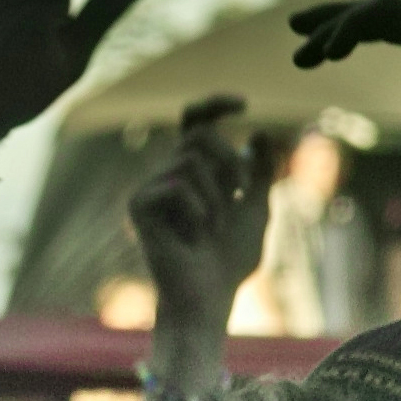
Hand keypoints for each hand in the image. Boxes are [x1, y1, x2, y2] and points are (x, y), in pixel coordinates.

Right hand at [126, 96, 283, 330]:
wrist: (209, 295)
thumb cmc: (230, 259)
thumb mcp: (257, 207)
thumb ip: (261, 170)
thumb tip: (260, 132)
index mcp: (193, 173)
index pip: (195, 123)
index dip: (214, 105)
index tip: (243, 104)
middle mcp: (167, 176)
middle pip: (197, 134)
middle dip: (229, 160)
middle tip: (241, 191)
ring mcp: (150, 190)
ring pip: (190, 159)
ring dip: (217, 193)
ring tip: (214, 225)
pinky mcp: (139, 206)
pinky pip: (176, 185)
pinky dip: (197, 209)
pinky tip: (195, 235)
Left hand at [288, 0, 400, 212]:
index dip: (357, 33)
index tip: (318, 51)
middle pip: (393, 11)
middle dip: (340, 18)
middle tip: (296, 31)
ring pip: (388, 8)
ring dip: (337, 26)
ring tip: (301, 55)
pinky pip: (392, 12)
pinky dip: (355, 24)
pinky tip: (329, 50)